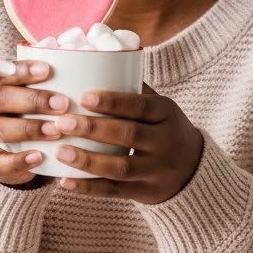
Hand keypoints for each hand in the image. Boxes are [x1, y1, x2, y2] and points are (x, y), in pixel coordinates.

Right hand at [0, 58, 69, 187]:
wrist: (19, 158)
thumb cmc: (33, 116)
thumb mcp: (37, 96)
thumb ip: (49, 82)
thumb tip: (80, 62)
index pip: (0, 72)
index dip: (21, 71)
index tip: (48, 70)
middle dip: (32, 100)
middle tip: (62, 104)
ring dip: (28, 128)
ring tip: (56, 131)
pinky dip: (19, 160)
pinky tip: (39, 156)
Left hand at [39, 83, 203, 203]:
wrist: (193, 168)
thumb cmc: (162, 128)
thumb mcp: (158, 106)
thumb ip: (131, 89)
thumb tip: (90, 59)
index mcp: (167, 113)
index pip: (140, 106)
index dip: (113, 102)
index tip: (84, 97)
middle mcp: (165, 142)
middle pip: (129, 135)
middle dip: (93, 129)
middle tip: (61, 122)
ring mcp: (157, 170)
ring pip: (121, 168)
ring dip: (88, 161)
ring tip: (60, 152)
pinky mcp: (146, 193)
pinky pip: (115, 192)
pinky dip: (89, 188)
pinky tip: (65, 181)